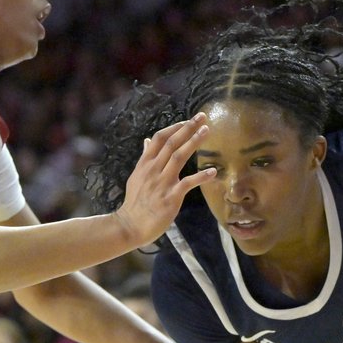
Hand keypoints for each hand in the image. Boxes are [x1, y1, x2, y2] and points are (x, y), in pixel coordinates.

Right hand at [114, 114, 215, 246]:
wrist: (130, 225)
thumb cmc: (135, 202)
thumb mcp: (136, 176)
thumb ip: (144, 158)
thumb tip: (146, 141)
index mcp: (145, 163)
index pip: (159, 138)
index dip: (175, 127)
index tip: (188, 120)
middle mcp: (153, 169)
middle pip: (171, 143)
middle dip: (187, 128)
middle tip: (202, 117)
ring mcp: (162, 182)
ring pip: (179, 156)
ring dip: (193, 142)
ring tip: (206, 131)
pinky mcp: (171, 197)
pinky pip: (188, 183)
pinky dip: (201, 177)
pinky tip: (213, 172)